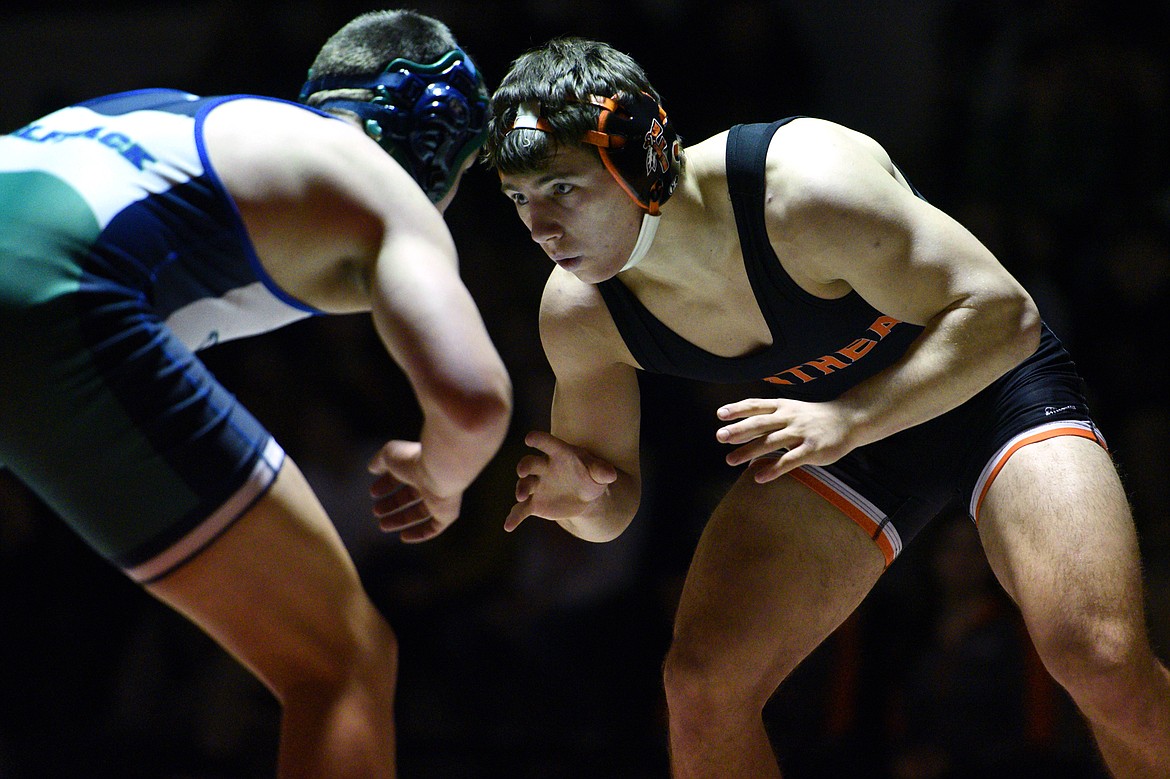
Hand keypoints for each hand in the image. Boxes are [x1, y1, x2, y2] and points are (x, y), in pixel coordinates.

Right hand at [368, 440, 461, 542]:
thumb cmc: (413, 459)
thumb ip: (379, 461)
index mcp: (420, 464)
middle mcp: (432, 480)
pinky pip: (434, 527)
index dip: (387, 484)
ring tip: (382, 525)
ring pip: (420, 512)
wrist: (439, 468)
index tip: (372, 493)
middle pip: (411, 495)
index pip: (402, 476)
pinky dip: (420, 533)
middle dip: (392, 503)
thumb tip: (372, 468)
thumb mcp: (388, 455)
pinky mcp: (448, 512)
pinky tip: (404, 537)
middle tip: (376, 511)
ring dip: (401, 519)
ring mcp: (441, 497)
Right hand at [504, 430, 617, 531]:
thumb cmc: (591, 476)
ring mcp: (537, 485)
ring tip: (522, 498)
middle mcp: (543, 467)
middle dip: (524, 466)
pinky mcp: (535, 503)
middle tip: (522, 472)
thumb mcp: (600, 473)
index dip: (538, 440)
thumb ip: (603, 471)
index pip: (547, 443)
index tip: (529, 438)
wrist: (585, 497)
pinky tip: (508, 526)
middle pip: (530, 463)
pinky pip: (521, 510)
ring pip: (524, 485)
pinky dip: (514, 518)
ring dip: (521, 490)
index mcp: (558, 454)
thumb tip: (611, 475)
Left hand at [715, 398, 855, 481]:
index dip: (738, 409)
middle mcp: (789, 418)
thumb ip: (769, 420)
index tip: (720, 414)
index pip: (756, 405)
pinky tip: (759, 477)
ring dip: (748, 451)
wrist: (849, 419)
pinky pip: (789, 460)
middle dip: (738, 430)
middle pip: (760, 423)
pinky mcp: (812, 449)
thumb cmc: (814, 417)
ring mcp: (801, 433)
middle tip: (720, 437)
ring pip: (771, 441)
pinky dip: (773, 469)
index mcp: (782, 407)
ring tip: (730, 460)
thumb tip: (740, 431)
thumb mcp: (791, 411)